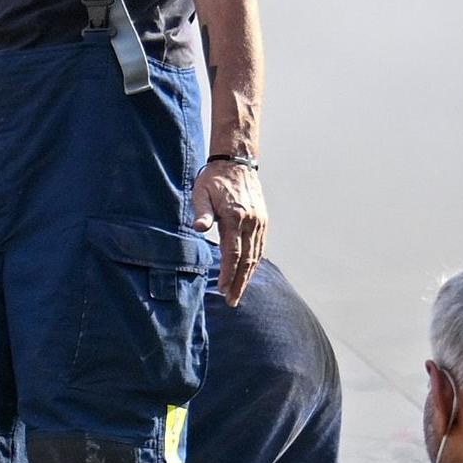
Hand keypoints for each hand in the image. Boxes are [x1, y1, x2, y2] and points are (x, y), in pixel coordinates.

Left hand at [196, 157, 265, 301]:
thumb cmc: (214, 179)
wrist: (236, 162)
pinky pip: (260, 247)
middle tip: (232, 301)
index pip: (232, 253)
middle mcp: (251, 222)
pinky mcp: (262, 221)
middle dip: (239, 282)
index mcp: (236, 217)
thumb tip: (199, 228)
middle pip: (247, 259)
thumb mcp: (201, 193)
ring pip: (256, 255)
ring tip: (239, 293)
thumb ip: (201, 212)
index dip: (227, 273)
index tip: (222, 289)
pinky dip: (255, 263)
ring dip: (247, 276)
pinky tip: (248, 274)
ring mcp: (259, 222)